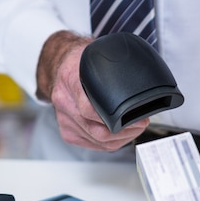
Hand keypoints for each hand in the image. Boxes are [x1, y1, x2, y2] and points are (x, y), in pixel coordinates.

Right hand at [36, 31, 148, 150]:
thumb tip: (138, 72)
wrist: (59, 68)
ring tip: (133, 129)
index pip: (89, 109)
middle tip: (140, 124)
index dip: (115, 119)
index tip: (135, 118)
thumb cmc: (78, 63)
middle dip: (125, 131)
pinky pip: (93, 145)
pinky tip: (119, 136)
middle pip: (96, 131)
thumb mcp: (94, 55)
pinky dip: (109, 144)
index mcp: (70, 81)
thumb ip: (111, 65)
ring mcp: (64, 120)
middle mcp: (65, 103)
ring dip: (120, 139)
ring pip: (97, 141)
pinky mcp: (67, 132)